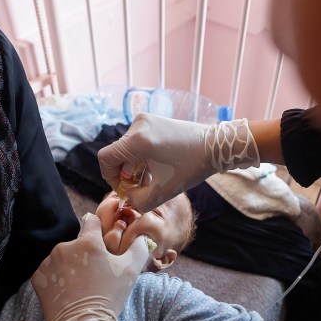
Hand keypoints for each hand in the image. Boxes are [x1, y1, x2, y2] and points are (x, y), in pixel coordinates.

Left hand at [31, 213, 148, 320]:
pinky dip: (57, 279)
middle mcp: (65, 247)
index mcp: (88, 242)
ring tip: (79, 286)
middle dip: (84, 254)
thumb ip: (138, 247)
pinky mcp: (38, 278)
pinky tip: (67, 291)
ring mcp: (49, 262)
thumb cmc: (109, 296)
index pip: (92, 222)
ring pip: (62, 258)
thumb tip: (140, 236)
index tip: (100, 241)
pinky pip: (49, 272)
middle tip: (93, 275)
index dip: (98, 229)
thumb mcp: (131, 271)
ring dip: (70, 266)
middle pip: (77, 244)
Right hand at [98, 113, 259, 211]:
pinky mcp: (153, 119)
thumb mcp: (162, 192)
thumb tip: (127, 195)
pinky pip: (137, 140)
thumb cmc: (191, 168)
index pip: (105, 158)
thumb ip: (138, 200)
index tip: (125, 188)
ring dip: (134, 165)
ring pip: (127, 148)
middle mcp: (138, 125)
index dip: (110, 177)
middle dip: (125, 173)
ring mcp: (145, 119)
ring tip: (152, 176)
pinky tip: (157, 165)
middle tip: (141, 186)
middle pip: (117, 154)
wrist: (215, 146)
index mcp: (137, 141)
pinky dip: (141, 156)